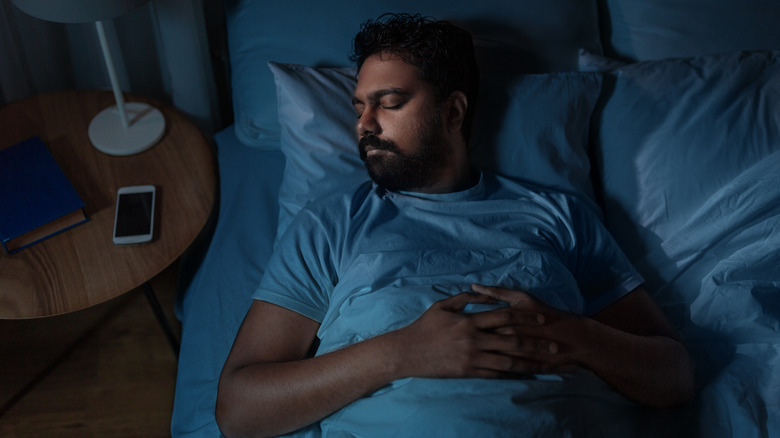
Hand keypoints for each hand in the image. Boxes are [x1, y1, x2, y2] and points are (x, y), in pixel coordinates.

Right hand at [390, 292, 552, 378]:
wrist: (406, 352)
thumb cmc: (424, 327)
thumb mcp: (443, 306)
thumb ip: (466, 299)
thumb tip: (485, 294)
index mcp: (469, 321)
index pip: (505, 315)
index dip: (526, 315)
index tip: (542, 317)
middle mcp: (474, 339)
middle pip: (512, 339)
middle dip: (536, 342)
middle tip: (554, 344)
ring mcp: (472, 357)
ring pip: (508, 360)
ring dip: (529, 362)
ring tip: (545, 363)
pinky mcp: (468, 372)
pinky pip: (494, 374)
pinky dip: (511, 374)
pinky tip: (524, 374)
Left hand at [471, 284, 586, 372]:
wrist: (571, 335)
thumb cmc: (543, 312)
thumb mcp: (521, 298)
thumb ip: (496, 292)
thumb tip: (474, 285)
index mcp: (507, 321)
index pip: (480, 327)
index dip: (470, 329)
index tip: (465, 329)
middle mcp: (511, 338)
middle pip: (484, 344)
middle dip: (473, 344)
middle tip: (465, 343)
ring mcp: (519, 354)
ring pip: (494, 359)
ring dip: (482, 359)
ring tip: (475, 355)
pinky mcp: (527, 367)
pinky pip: (507, 371)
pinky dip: (497, 371)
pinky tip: (489, 368)